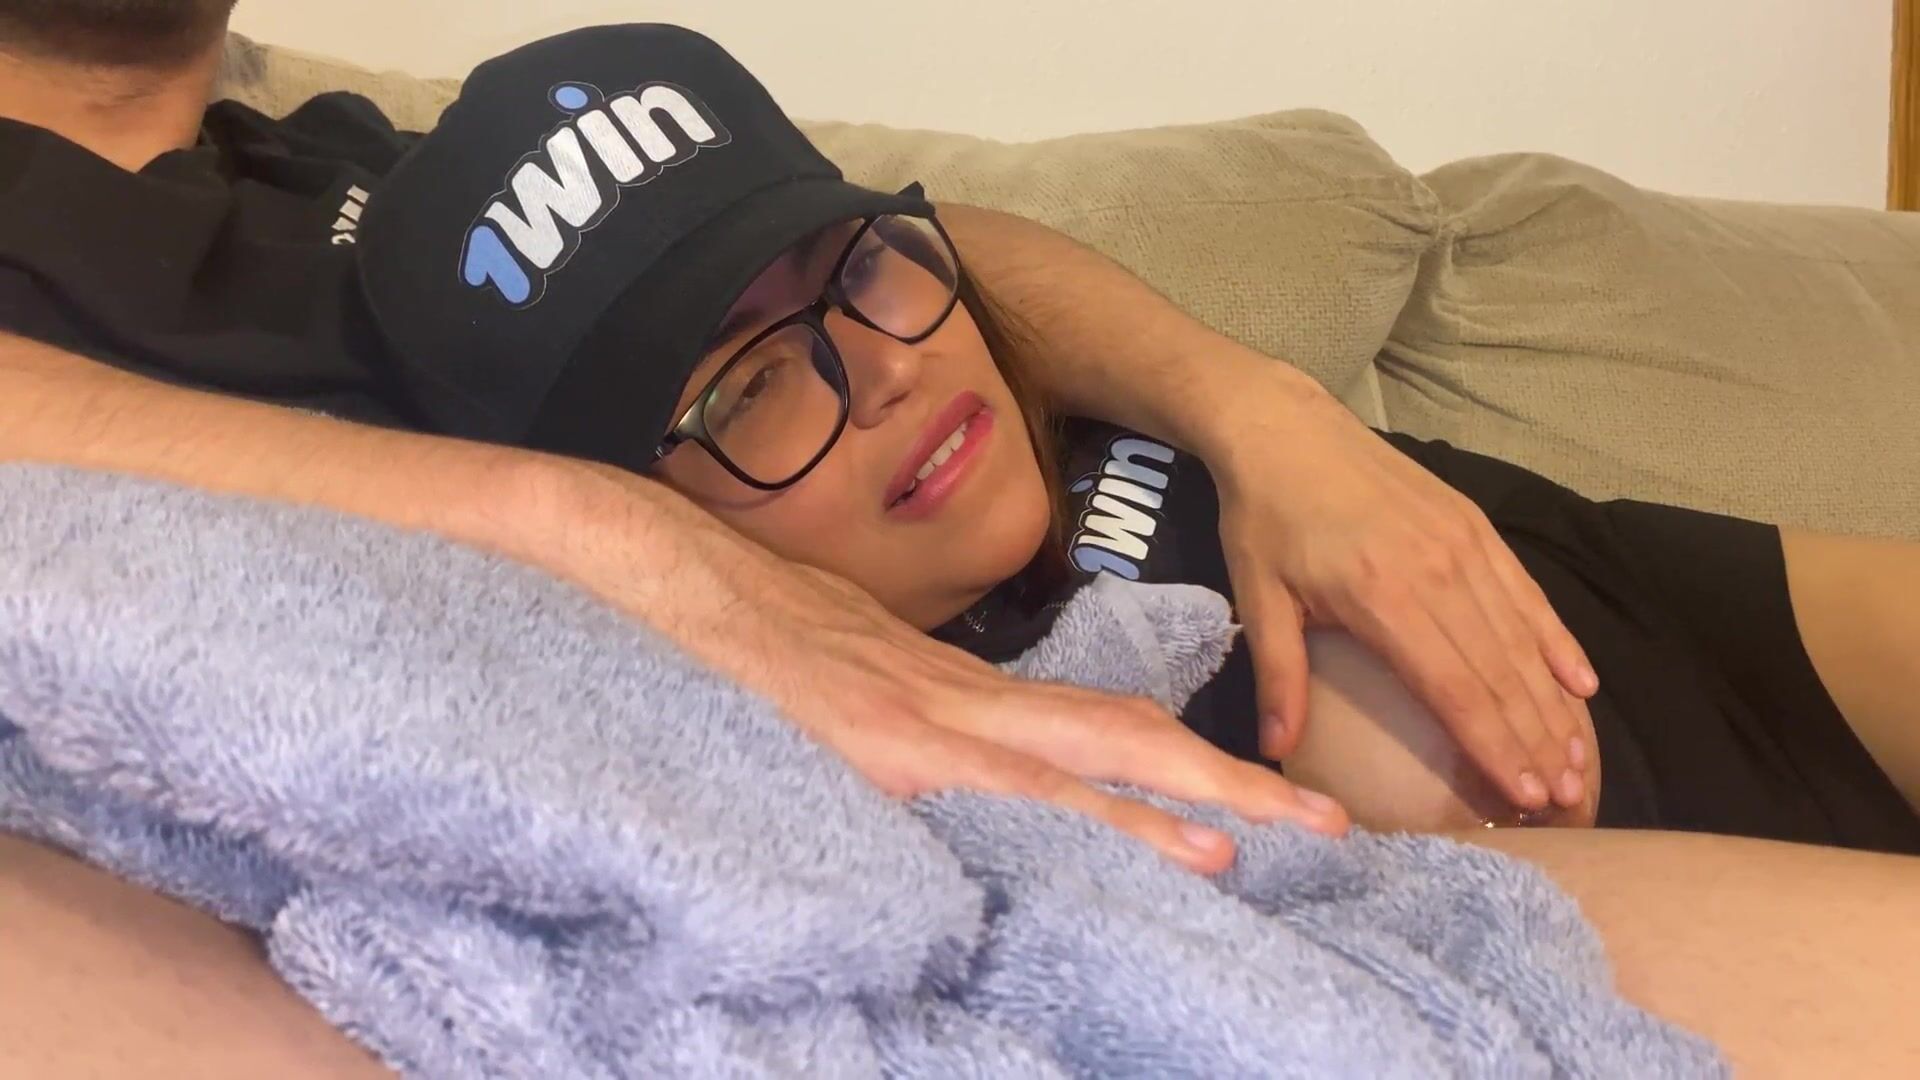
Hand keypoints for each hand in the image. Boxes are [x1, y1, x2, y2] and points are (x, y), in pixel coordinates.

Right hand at [551, 465, 1349, 873]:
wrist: (664, 579)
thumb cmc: (746, 638)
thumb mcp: (848, 684)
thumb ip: (915, 726)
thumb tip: (964, 770)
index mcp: (967, 697)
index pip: (1104, 730)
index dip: (1194, 764)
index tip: (1268, 799)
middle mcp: (970, 709)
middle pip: (1129, 741)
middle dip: (1234, 785)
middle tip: (1331, 825)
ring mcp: (932, 730)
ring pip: (1090, 764)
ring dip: (1189, 804)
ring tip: (1274, 839)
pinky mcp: (889, 755)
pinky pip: (1009, 795)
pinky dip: (1093, 824)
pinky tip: (1152, 854)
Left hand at [1194, 362, 1598, 813]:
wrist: (1285, 427)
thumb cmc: (1265, 518)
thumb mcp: (1257, 596)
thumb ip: (1277, 674)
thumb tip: (1274, 751)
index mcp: (1384, 597)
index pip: (1455, 688)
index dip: (1494, 746)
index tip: (1524, 796)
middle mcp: (1439, 572)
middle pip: (1501, 673)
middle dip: (1537, 741)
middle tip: (1568, 803)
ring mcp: (1465, 545)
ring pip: (1522, 638)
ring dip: (1554, 704)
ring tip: (1579, 762)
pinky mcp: (1475, 526)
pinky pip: (1527, 594)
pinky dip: (1557, 641)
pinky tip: (1582, 684)